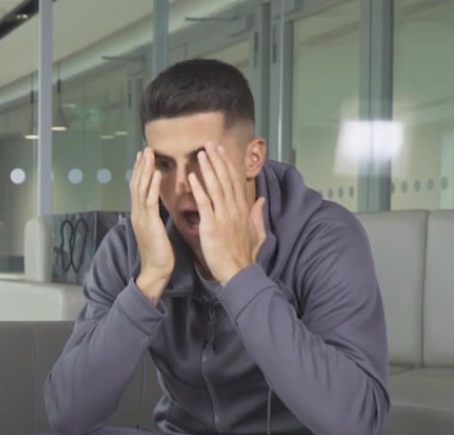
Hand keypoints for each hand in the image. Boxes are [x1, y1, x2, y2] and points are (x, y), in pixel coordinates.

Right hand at [130, 148, 174, 302]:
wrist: (155, 270)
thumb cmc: (160, 254)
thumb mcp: (156, 231)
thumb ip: (155, 217)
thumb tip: (158, 207)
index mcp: (140, 214)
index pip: (139, 188)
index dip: (141, 172)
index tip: (144, 157)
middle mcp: (137, 213)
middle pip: (136, 184)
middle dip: (140, 166)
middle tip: (145, 149)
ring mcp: (141, 217)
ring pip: (141, 188)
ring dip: (145, 170)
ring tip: (148, 154)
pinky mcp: (149, 223)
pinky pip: (150, 200)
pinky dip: (153, 185)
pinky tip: (157, 174)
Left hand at [188, 141, 265, 283]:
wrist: (238, 272)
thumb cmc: (244, 255)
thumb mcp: (256, 232)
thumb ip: (257, 214)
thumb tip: (260, 200)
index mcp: (243, 209)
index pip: (235, 181)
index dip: (228, 164)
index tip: (222, 151)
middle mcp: (234, 209)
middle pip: (226, 179)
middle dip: (218, 160)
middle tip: (209, 143)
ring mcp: (224, 216)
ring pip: (216, 186)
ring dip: (208, 168)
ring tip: (201, 153)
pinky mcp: (212, 225)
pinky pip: (205, 203)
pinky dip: (199, 188)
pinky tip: (193, 176)